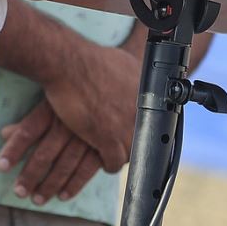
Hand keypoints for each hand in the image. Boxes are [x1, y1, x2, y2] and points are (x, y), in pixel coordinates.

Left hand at [0, 100, 104, 203]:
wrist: (114, 87)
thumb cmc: (78, 92)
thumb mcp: (53, 100)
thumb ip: (30, 120)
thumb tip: (4, 133)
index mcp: (54, 109)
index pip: (28, 130)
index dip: (14, 149)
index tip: (1, 167)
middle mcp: (70, 122)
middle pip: (45, 153)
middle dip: (31, 175)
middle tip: (19, 192)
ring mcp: (88, 135)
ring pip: (65, 164)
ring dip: (50, 184)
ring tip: (37, 199)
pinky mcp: (105, 144)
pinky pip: (88, 168)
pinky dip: (75, 184)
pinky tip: (63, 196)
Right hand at [39, 40, 140, 171]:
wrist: (72, 64)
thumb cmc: (91, 60)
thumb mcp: (124, 63)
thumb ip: (133, 77)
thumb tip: (135, 80)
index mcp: (148, 92)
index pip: (155, 120)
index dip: (143, 128)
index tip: (136, 131)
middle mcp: (142, 111)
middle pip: (144, 139)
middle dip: (135, 144)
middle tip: (125, 146)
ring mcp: (126, 126)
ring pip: (131, 154)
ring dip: (122, 157)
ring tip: (114, 157)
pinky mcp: (108, 139)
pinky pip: (114, 162)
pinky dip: (108, 165)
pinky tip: (104, 162)